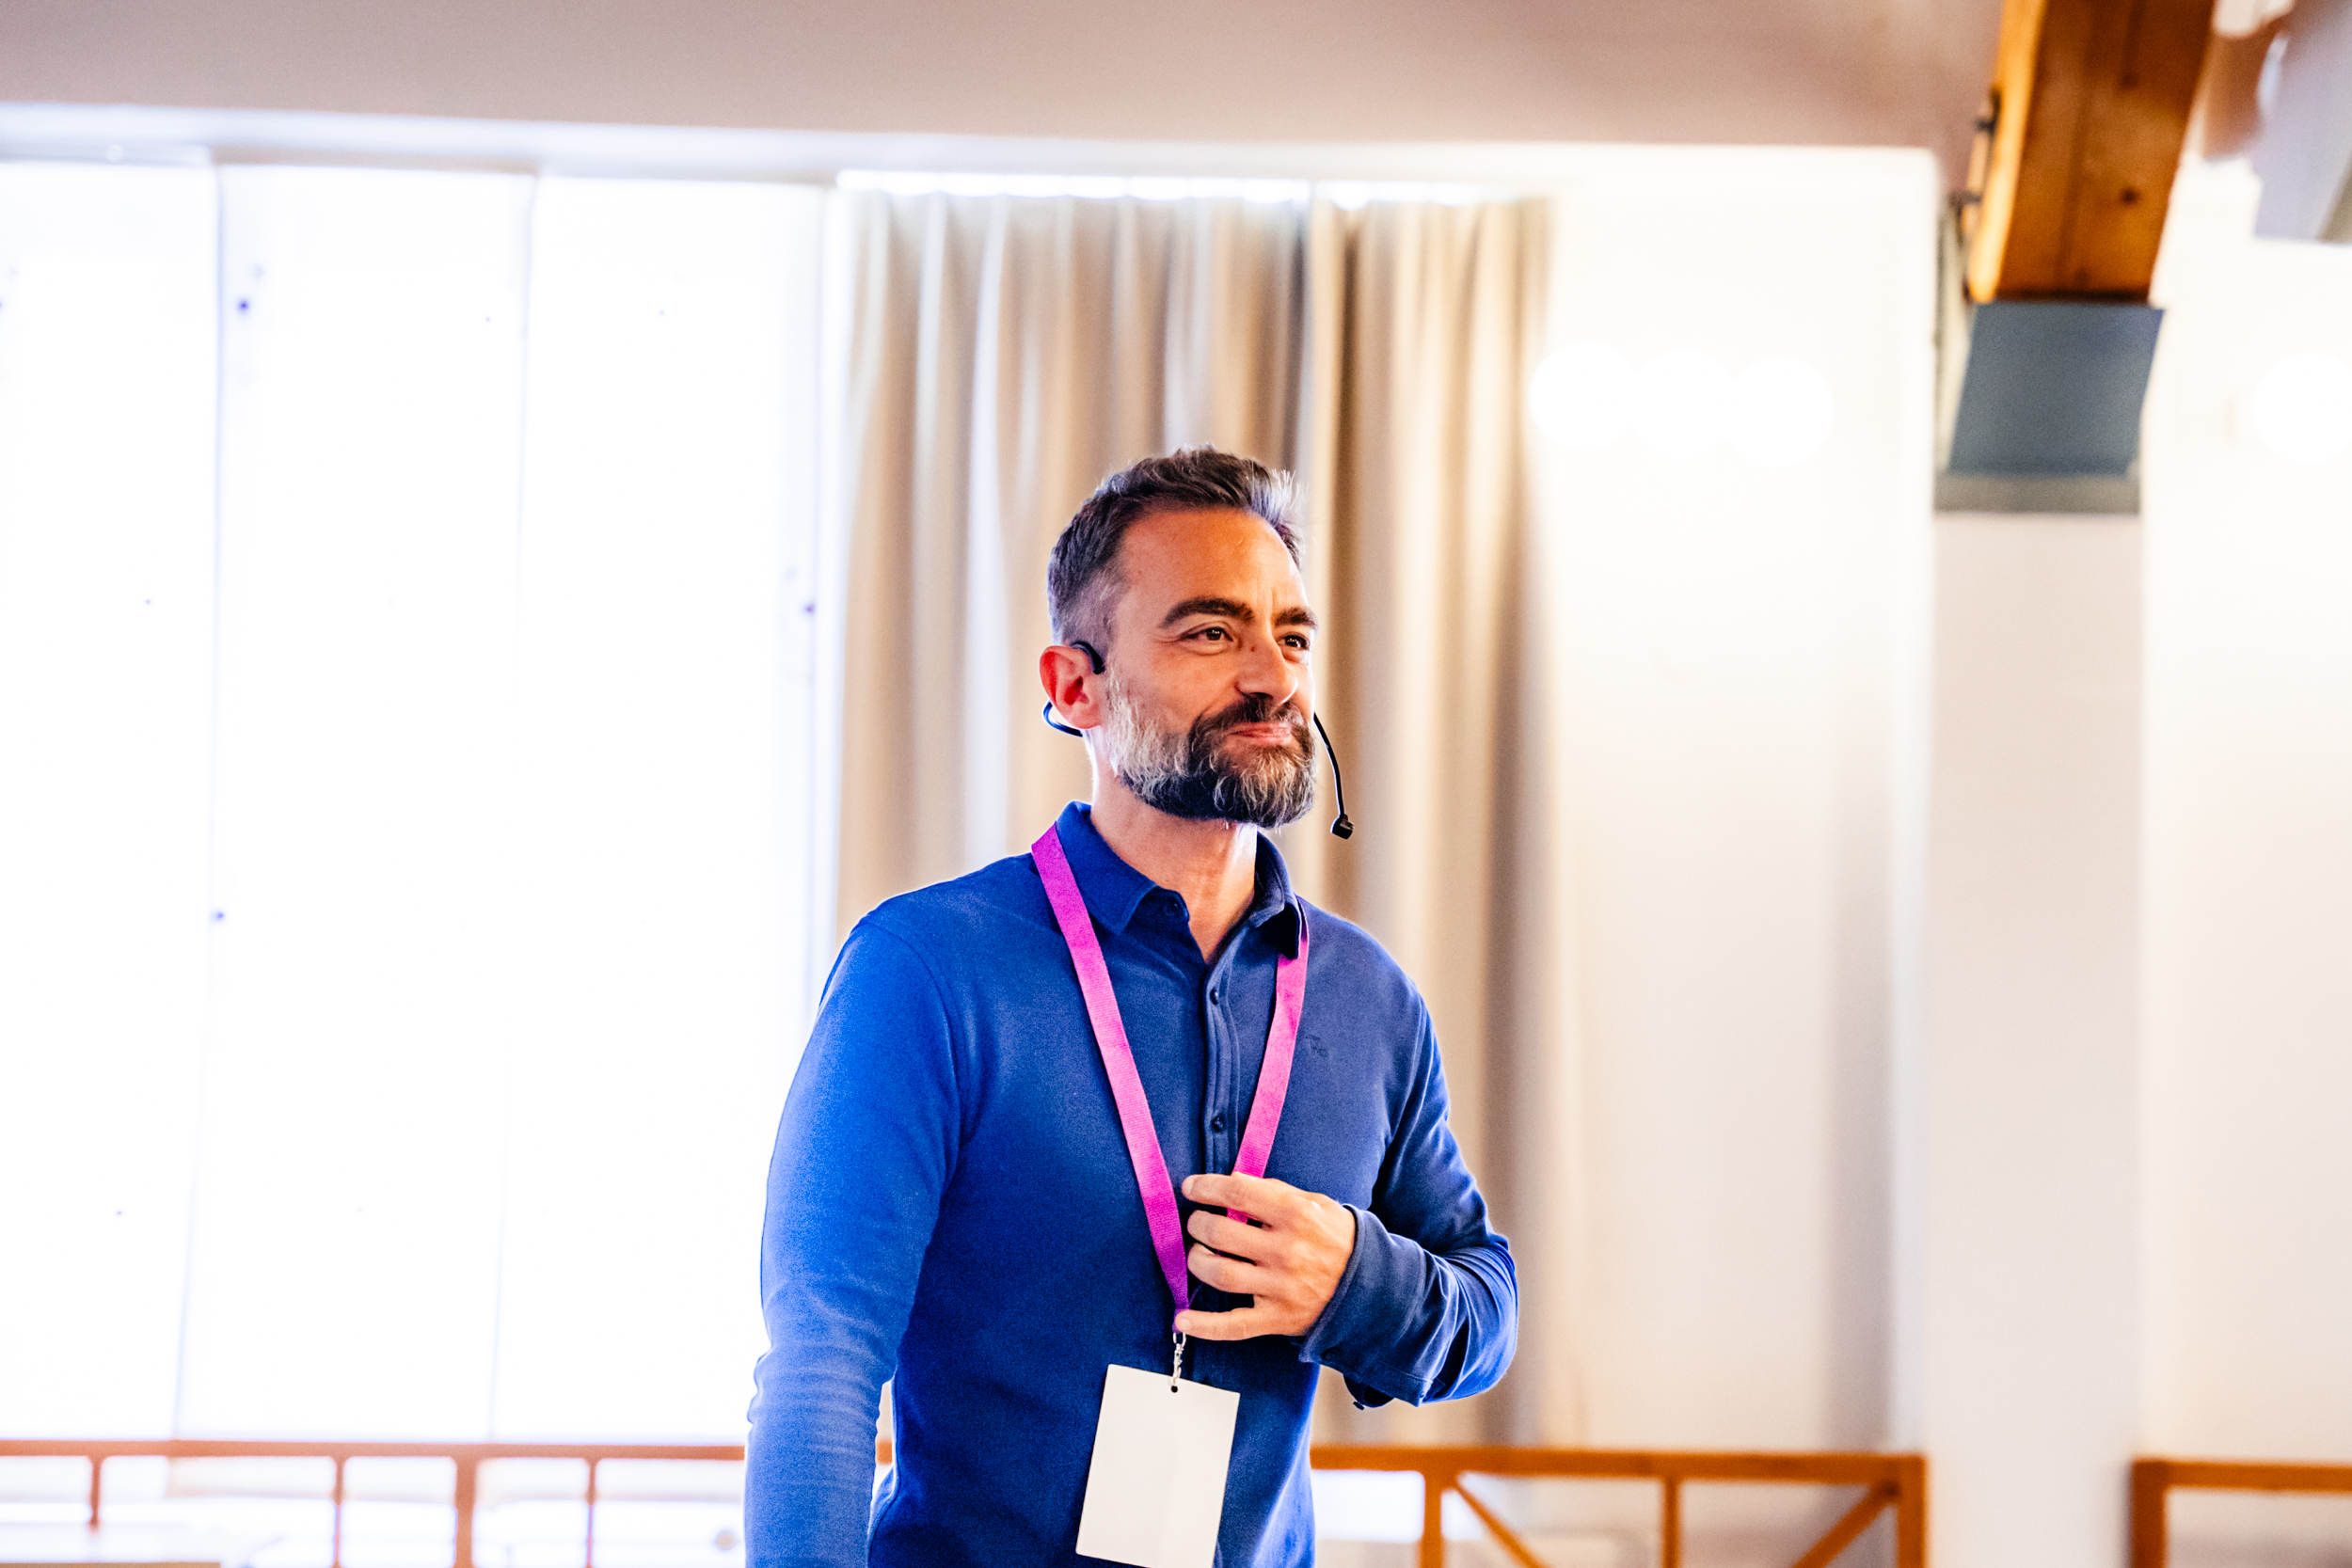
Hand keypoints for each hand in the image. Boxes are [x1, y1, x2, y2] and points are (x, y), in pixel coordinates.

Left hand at [1173, 1172, 1356, 1339]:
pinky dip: (1204, 1326)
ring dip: (1197, 1261)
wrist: (1374, 1286)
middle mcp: (1286, 1251)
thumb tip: (1234, 1183)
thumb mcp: (1317, 1203)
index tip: (1191, 1187)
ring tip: (1197, 1253)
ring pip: (1220, 1275)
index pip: (1238, 1193)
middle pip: (1221, 1233)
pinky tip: (1181, 1319)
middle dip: (1199, 1224)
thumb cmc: (1339, 1239)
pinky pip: (1234, 1325)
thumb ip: (1276, 1193)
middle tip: (1197, 1222)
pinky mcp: (1278, 1318)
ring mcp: (1281, 1287)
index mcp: (1296, 1215)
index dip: (1206, 1187)